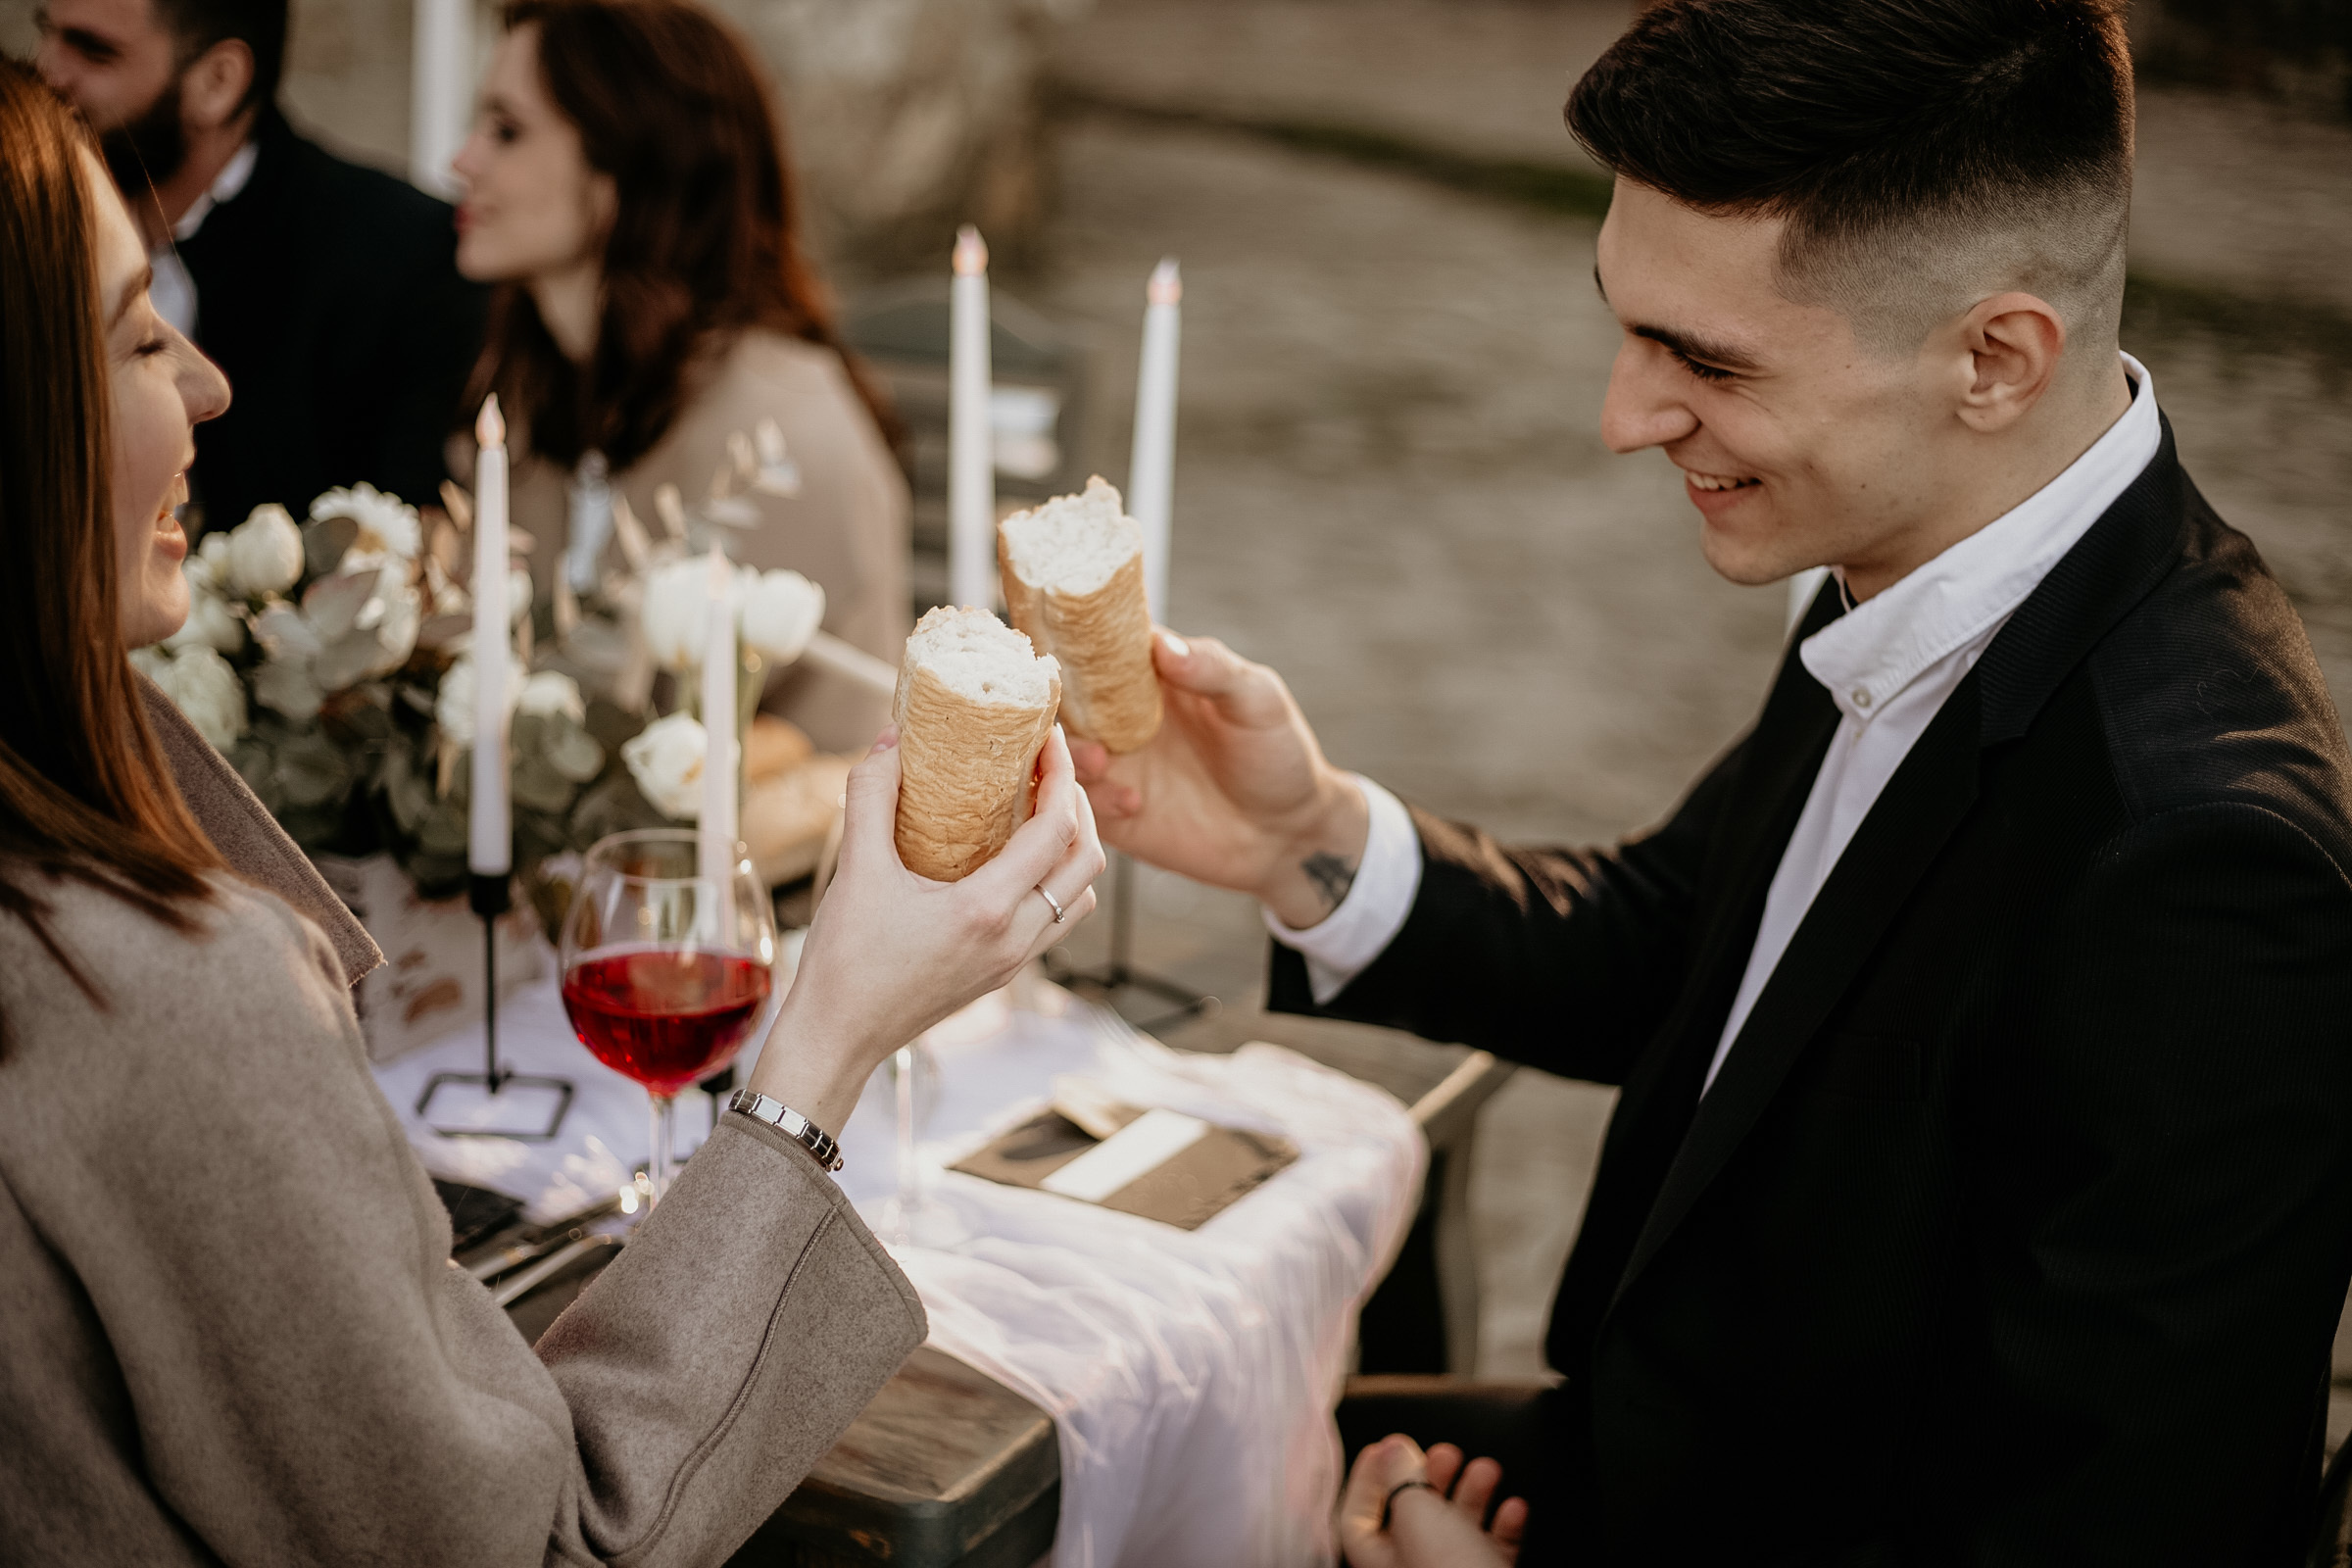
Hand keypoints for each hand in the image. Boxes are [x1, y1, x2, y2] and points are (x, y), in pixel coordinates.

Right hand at [748, 725, 1103, 1132]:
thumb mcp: (855, 870)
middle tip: (1048, 772)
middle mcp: (1015, 939)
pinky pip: (1054, 922)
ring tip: (1038, 813)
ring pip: (1078, 898)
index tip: (1049, 740)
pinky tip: (1012, 861)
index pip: (1055, 831)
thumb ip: (871, 795)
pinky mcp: (1003, 975)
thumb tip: (892, 739)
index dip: (1060, 776)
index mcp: (988, 910)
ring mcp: (1014, 962)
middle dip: (1079, 809)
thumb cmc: (845, 963)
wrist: (837, 1039)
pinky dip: (1052, 883)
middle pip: (1087, 864)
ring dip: (1072, 851)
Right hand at [1072, 629, 1368, 929]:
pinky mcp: (1114, 814)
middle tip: (1072, 718)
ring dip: (1069, 756)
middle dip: (1056, 706)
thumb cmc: (1278, 756)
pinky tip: (1133, 804)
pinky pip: (1078, 806)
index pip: (1099, 644)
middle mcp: (1122, 717)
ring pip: (1060, 754)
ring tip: (1103, 763)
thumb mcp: (1257, 701)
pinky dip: (1089, 802)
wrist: (1288, 836)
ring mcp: (1115, 766)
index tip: (1062, 642)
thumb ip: (1213, 669)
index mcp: (1152, 676)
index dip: (1075, 637)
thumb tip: (1163, 645)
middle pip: (1064, 700)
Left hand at [1339, 1434, 1527, 1567]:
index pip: (1358, 1515)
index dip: (1367, 1478)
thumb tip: (1392, 1449)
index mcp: (1377, 1559)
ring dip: (1474, 1492)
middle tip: (1447, 1453)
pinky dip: (1503, 1523)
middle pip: (1414, 1513)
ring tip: (1487, 1471)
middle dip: (1432, 1477)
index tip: (1384, 1447)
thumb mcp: (1415, 1512)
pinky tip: (1513, 1507)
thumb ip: (1400, 1475)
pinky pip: (1493, 1547)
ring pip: (1458, 1526)